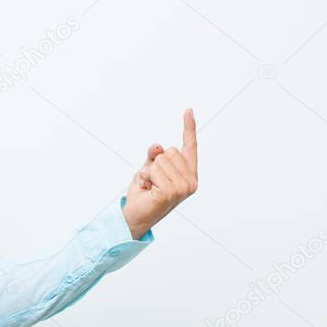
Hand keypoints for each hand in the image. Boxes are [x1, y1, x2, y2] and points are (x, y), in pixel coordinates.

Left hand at [122, 109, 197, 238]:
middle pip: (169, 151)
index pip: (189, 146)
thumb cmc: (145, 193)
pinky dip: (145, 177)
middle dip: (155, 162)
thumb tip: (158, 147)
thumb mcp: (149, 168)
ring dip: (148, 171)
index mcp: (188, 174)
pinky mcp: (171, 192)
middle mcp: (190, 181)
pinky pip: (152, 169)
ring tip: (150, 186)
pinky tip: (148, 190)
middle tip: (152, 180)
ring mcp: (183, 188)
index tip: (188, 111)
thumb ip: (155, 156)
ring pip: (160, 160)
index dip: (188, 127)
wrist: (135, 216)